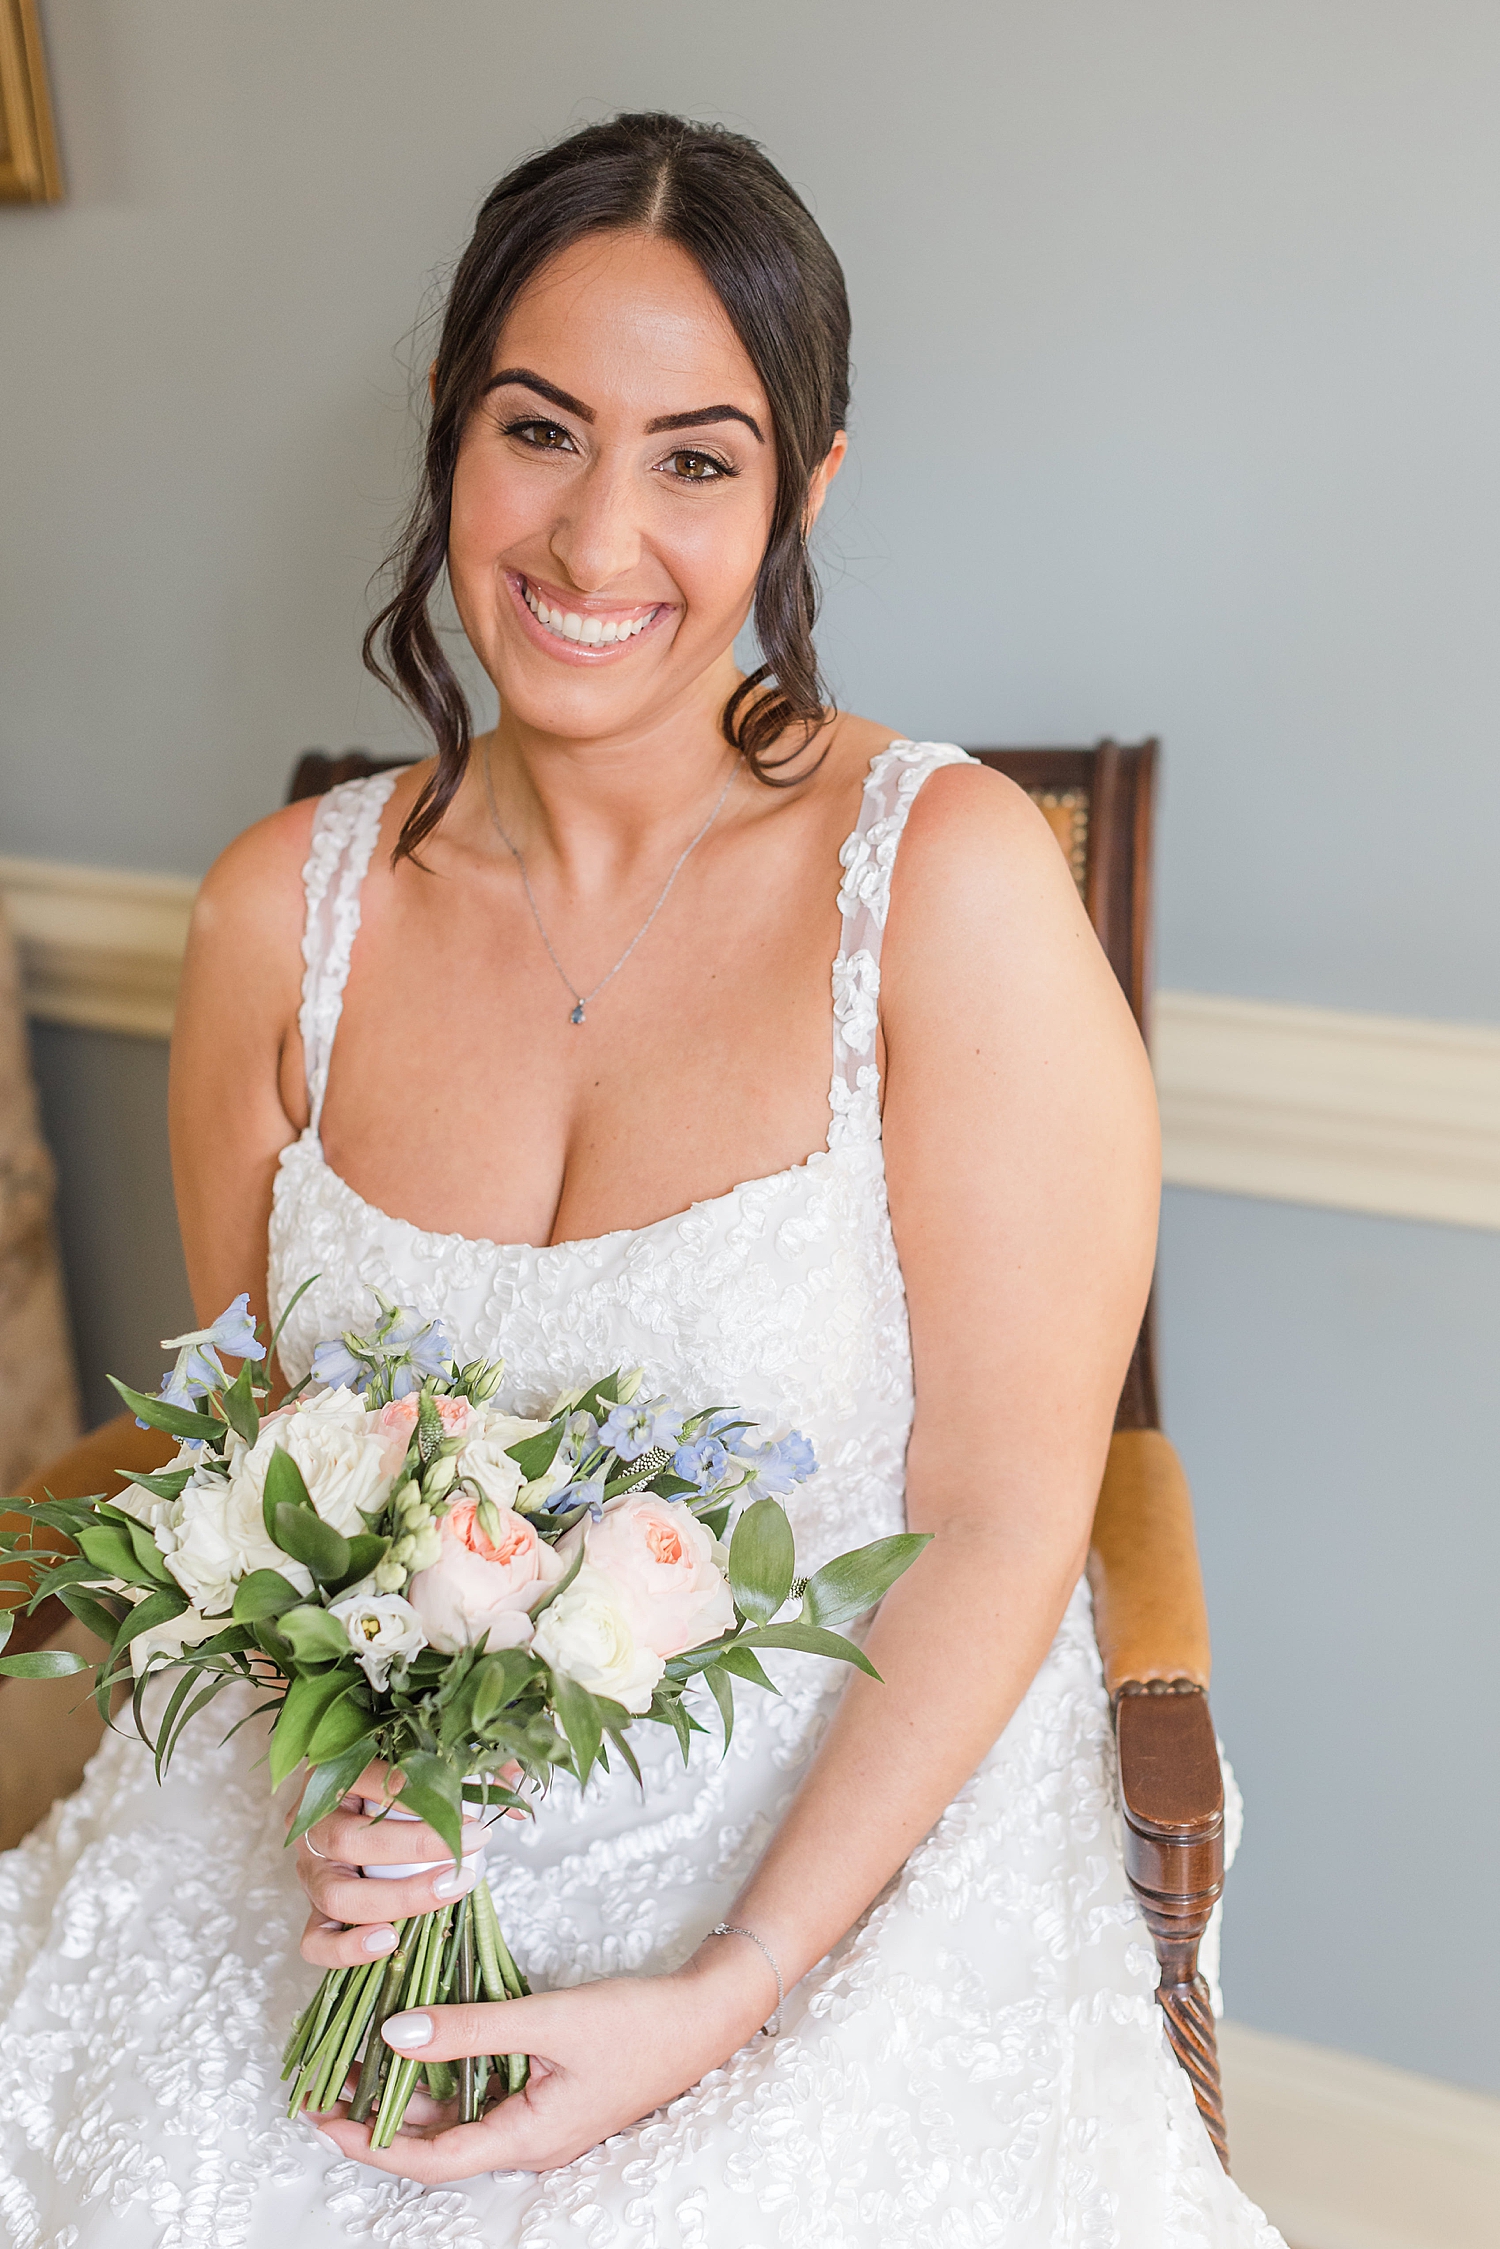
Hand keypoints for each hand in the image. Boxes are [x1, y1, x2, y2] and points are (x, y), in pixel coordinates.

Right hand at [291, 1759, 524, 1973]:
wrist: (358, 1807)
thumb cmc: (397, 1783)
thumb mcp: (427, 1763)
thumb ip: (472, 1766)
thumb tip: (517, 1787)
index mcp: (332, 1776)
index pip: (365, 1780)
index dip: (416, 1795)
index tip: (463, 1804)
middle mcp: (313, 1824)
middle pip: (348, 1841)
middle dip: (416, 1847)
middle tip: (473, 1842)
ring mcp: (309, 1871)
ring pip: (336, 1894)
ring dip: (399, 1897)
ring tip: (450, 1888)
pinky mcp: (315, 1911)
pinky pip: (316, 1941)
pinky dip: (348, 1949)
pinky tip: (391, 1940)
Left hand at [313, 1941, 776, 2180]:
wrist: (706, 2015)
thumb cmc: (637, 2024)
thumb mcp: (549, 2021)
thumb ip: (471, 2030)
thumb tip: (396, 2036)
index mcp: (526, 2137)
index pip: (430, 2160)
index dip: (370, 2143)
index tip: (322, 2117)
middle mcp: (527, 2137)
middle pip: (436, 2141)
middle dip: (376, 2115)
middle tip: (324, 2084)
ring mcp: (539, 2116)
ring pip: (457, 2113)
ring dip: (408, 2090)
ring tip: (358, 2058)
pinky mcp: (549, 2090)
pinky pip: (482, 2092)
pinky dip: (446, 2070)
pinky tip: (423, 2038)